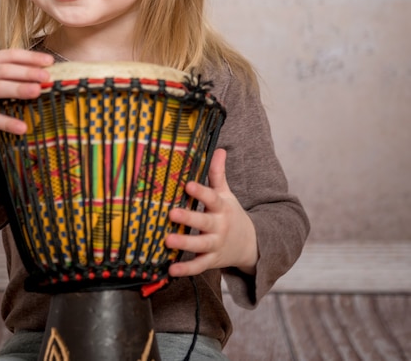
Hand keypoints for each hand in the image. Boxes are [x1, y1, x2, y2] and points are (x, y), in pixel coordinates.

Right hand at [0, 49, 53, 178]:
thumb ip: (11, 72)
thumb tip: (44, 73)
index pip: (10, 55)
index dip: (30, 57)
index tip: (50, 61)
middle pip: (5, 70)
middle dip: (27, 72)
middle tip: (47, 77)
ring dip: (17, 89)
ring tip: (36, 91)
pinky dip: (6, 122)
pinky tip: (21, 128)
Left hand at [165, 148, 258, 276]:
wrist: (251, 245)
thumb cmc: (231, 214)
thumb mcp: (226, 194)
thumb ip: (218, 174)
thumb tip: (220, 149)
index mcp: (221, 208)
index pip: (211, 198)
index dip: (200, 192)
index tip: (187, 185)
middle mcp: (219, 226)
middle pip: (204, 222)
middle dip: (188, 218)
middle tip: (171, 213)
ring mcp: (216, 245)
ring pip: (200, 246)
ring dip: (184, 244)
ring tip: (167, 240)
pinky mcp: (212, 261)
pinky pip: (198, 267)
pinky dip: (185, 270)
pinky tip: (170, 269)